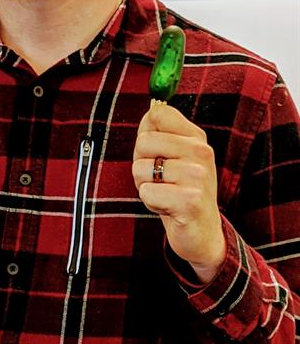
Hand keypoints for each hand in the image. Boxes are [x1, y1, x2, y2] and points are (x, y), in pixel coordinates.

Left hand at [132, 104, 225, 282]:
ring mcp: (198, 175)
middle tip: (160, 180)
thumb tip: (149, 111)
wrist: (202, 232)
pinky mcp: (190, 200)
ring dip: (145, 185)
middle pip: (143, 141)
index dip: (146, 133)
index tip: (157, 152)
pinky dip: (150, 202)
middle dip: (142, 164)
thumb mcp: (172, 157)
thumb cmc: (180, 191)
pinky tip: (168, 207)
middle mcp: (201, 152)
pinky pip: (146, 192)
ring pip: (141, 168)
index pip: (158, 113)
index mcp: (196, 137)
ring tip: (166, 194)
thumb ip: (158, 133)